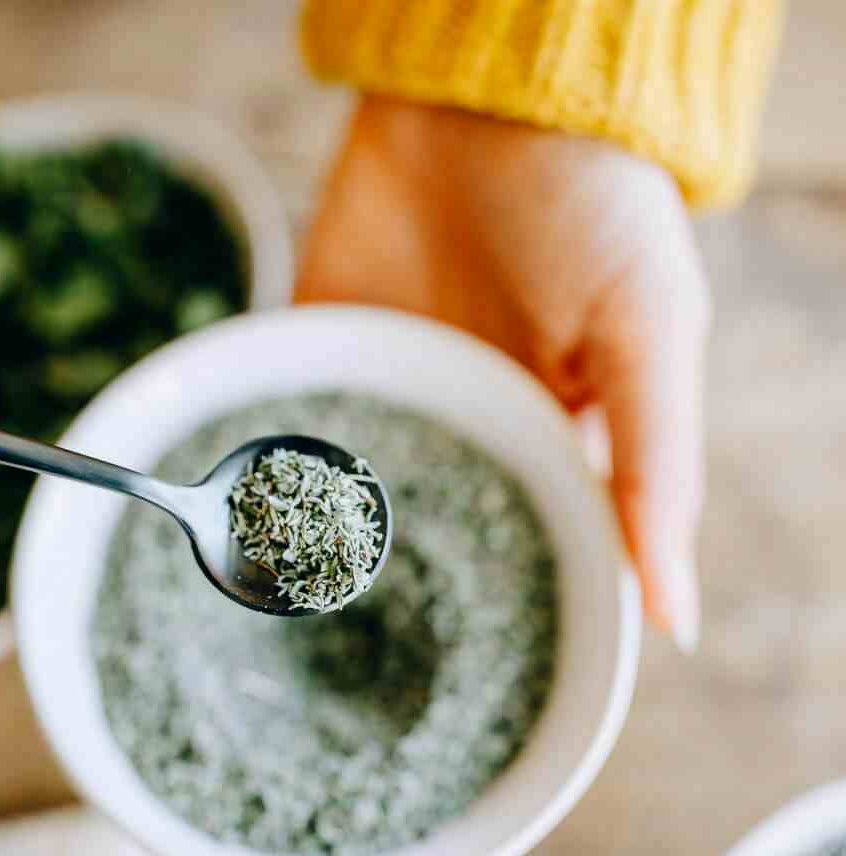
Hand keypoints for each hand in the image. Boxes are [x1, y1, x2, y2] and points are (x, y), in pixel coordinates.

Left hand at [297, 97, 708, 649]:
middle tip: (363, 688)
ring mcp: (389, 392)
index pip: (534, 549)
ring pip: (351, 491)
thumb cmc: (593, 209)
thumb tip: (679, 619)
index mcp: (549, 440)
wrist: (483, 100)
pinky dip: (265, 463)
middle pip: (431, 534)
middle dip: (400, 599)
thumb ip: (658, 472)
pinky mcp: (326, 352)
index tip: (476, 691)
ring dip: (322, 548)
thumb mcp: (648, 337)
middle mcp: (466, 427)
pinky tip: (241, 529)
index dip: (513, 619)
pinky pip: (291, 419)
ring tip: (291, 626)